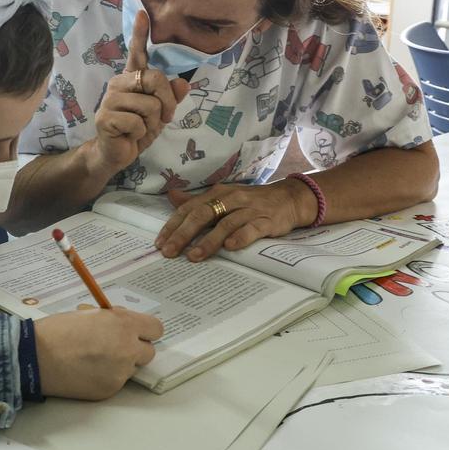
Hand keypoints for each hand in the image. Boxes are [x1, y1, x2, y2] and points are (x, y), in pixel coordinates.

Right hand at [34, 308, 163, 399]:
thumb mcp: (90, 313)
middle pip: (149, 352)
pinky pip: (117, 382)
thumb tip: (122, 322)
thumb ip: (112, 318)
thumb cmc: (58, 330)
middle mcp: (128, 349)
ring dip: (120, 363)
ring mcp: (120, 372)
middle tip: (114, 345)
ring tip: (94, 358)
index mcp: (124, 324)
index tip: (136, 332)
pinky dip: (106, 377)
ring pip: (132, 368)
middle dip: (135, 348)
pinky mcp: (110, 390)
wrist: (36, 356)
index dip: (145, 330)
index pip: (156, 328)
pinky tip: (87, 370)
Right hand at [89, 9, 189, 173]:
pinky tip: (129, 136)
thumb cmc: (137, 130)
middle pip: (154, 79)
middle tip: (163, 118)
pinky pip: (138, 123)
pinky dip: (140, 134)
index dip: (140, 33)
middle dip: (167, 102)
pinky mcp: (105, 116)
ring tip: (140, 129)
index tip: (144, 13)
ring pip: (150, 105)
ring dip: (152, 123)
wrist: (115, 154)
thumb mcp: (159, 114)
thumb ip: (170, 98)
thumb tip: (183, 84)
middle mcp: (119, 83)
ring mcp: (110, 99)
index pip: (137, 53)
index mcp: (132, 79)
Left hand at [154, 182, 314, 261]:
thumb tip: (172, 197)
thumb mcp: (224, 196)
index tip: (160, 242)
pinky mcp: (267, 221)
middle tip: (169, 252)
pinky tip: (230, 248)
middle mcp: (231, 198)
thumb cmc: (251, 201)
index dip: (173, 224)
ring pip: (225, 224)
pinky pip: (252, 229)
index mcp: (218, 193)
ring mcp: (249, 209)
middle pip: (203, 214)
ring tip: (193, 256)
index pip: (190, 208)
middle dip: (184, 233)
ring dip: (208, 241)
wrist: (289, 199)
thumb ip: (198, 200)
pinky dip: (240, 238)